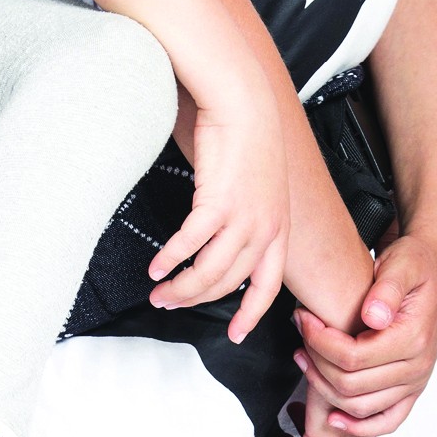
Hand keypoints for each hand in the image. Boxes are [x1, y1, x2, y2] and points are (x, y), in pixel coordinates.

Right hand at [149, 79, 287, 341]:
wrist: (244, 103)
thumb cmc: (249, 138)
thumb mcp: (261, 186)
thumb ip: (249, 216)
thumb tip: (226, 239)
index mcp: (279, 228)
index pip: (267, 285)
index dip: (251, 313)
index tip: (237, 333)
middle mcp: (266, 229)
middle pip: (228, 284)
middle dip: (196, 300)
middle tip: (170, 305)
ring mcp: (244, 218)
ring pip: (208, 272)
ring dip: (180, 288)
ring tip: (159, 291)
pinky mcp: (218, 203)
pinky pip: (189, 245)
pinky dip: (170, 260)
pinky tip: (157, 266)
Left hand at [294, 228, 436, 436]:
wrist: (434, 270)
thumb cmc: (414, 264)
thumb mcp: (402, 264)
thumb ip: (387, 289)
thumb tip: (373, 316)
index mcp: (414, 338)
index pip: (352, 357)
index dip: (319, 341)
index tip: (302, 318)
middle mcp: (419, 367)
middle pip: (350, 385)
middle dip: (316, 360)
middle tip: (300, 331)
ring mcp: (416, 383)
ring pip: (359, 406)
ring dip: (324, 387)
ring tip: (304, 357)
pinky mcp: (411, 390)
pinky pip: (386, 422)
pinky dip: (358, 426)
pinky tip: (332, 417)